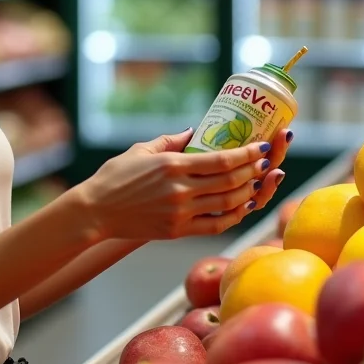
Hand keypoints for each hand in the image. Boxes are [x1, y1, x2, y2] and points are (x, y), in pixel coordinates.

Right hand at [72, 126, 292, 241]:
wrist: (96, 211)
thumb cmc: (115, 177)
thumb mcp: (142, 150)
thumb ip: (171, 141)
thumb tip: (196, 132)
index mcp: (173, 165)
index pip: (222, 160)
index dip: (247, 154)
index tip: (263, 147)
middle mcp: (181, 189)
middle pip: (230, 181)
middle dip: (254, 171)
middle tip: (268, 163)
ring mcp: (181, 212)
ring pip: (228, 203)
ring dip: (249, 192)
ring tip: (260, 182)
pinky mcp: (178, 231)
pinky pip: (215, 225)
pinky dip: (234, 216)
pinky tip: (244, 206)